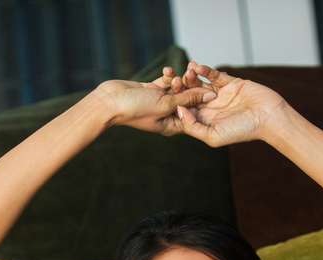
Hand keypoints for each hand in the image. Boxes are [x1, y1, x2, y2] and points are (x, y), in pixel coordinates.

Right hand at [93, 78, 215, 135]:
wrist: (110, 102)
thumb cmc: (136, 109)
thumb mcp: (166, 104)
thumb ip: (188, 98)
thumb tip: (209, 95)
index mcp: (172, 125)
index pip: (194, 115)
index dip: (202, 103)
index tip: (211, 92)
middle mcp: (167, 114)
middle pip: (187, 100)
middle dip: (191, 88)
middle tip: (195, 76)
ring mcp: (160, 102)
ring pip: (177, 89)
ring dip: (180, 80)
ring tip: (181, 72)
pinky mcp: (152, 90)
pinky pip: (166, 81)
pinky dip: (168, 75)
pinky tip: (167, 70)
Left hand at [173, 63, 288, 146]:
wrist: (268, 118)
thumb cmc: (243, 131)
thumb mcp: (213, 136)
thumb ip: (193, 126)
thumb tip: (179, 112)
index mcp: (206, 120)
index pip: (186, 110)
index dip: (175, 104)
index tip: (165, 97)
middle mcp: (211, 107)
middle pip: (190, 95)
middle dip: (181, 88)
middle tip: (172, 81)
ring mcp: (220, 95)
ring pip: (201, 84)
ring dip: (191, 77)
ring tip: (185, 72)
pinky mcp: (230, 83)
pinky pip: (214, 76)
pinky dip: (206, 71)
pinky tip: (197, 67)